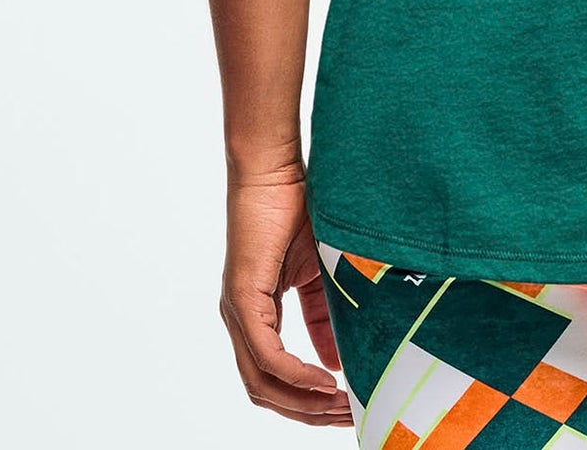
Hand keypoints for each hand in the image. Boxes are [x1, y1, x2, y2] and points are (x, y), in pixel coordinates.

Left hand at [220, 167, 350, 424]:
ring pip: (262, 382)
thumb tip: (335, 365)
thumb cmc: (295, 208)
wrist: (275, 168)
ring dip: (304, 402)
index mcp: (256, 316)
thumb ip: (323, 318)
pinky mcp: (242, 296)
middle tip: (348, 418)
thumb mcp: (318, 273)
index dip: (308, 402)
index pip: (274, 379)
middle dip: (309, 412)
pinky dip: (296, 374)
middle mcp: (240, 320)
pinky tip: (325, 380)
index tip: (345, 409)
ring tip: (341, 406)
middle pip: (266, 392)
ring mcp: (238, 311)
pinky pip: (266, 355)